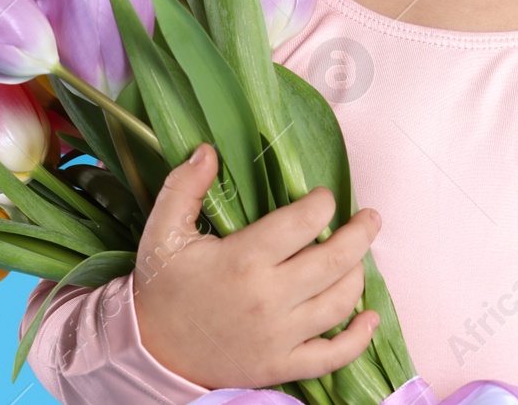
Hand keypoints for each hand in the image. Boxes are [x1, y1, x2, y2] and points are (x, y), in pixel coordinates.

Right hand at [132, 143, 382, 388]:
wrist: (147, 353)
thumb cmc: (161, 289)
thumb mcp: (162, 233)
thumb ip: (184, 188)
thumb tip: (207, 151)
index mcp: (243, 260)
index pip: (304, 223)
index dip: (323, 204)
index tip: (324, 197)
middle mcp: (267, 298)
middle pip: (334, 260)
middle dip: (361, 233)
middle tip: (370, 218)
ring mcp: (278, 336)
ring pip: (340, 302)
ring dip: (358, 274)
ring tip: (359, 257)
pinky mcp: (280, 366)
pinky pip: (332, 356)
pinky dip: (358, 339)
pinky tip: (370, 318)